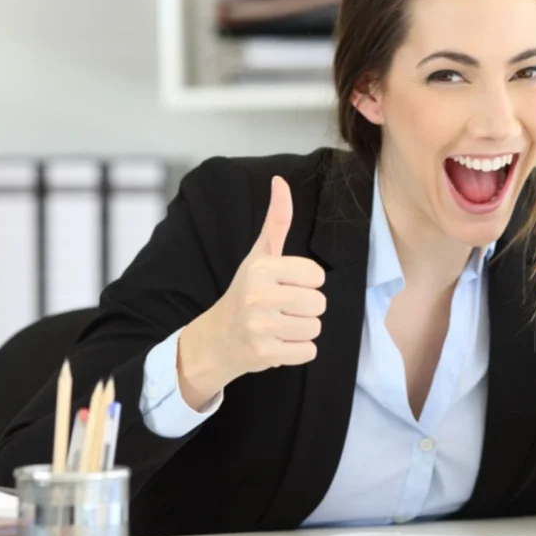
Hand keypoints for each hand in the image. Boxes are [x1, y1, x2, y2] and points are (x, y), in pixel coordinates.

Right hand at [178, 176, 325, 408]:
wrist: (216, 338)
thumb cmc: (245, 292)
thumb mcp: (259, 255)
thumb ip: (276, 221)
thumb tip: (280, 181)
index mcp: (262, 268)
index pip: (317, 276)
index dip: (307, 283)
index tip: (285, 286)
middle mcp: (259, 295)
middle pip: (319, 303)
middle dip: (306, 309)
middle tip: (281, 309)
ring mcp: (261, 326)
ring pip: (315, 328)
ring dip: (302, 330)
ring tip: (278, 326)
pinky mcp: (265, 354)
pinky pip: (308, 352)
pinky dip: (297, 352)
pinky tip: (277, 343)